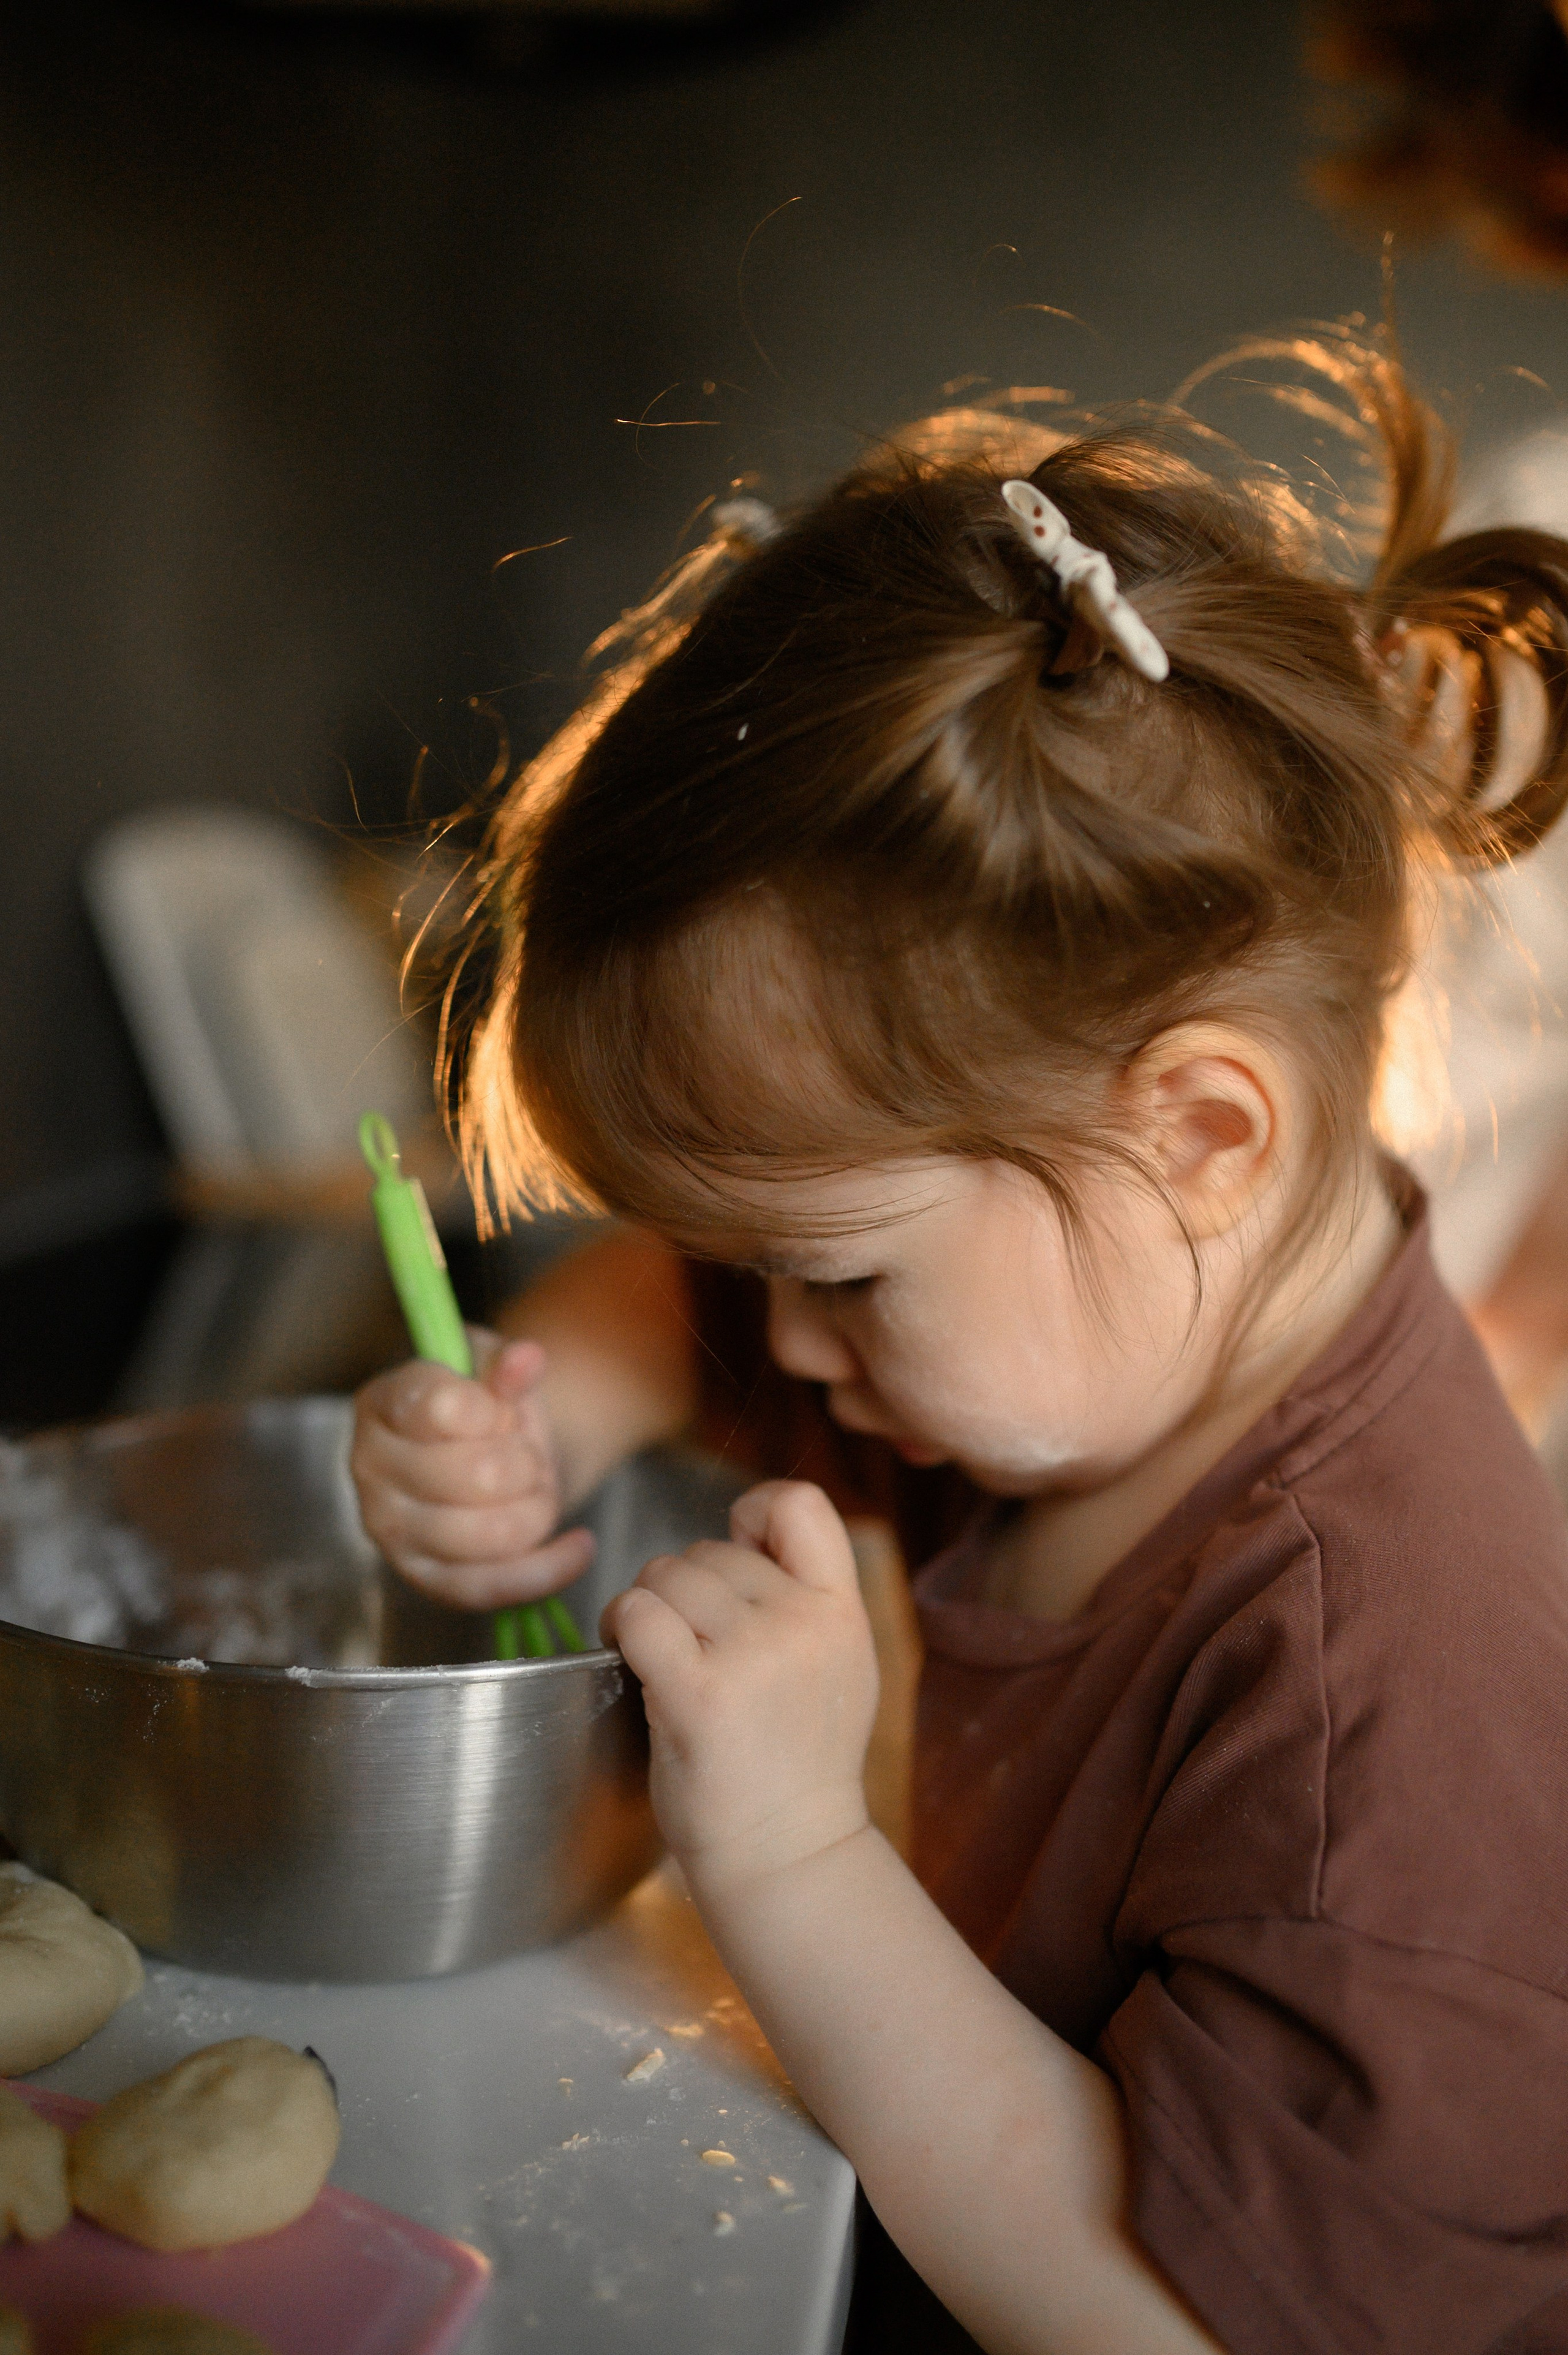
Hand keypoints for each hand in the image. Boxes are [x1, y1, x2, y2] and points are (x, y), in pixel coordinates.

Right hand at [350, 1331, 593, 1607]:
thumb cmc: (483, 1407)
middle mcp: (370, 1469)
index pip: (442, 1409)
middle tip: (523, 1454)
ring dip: (537, 1509)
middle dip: (525, 1463)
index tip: (500, 1408)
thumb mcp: (494, 1368)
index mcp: (381, 1402)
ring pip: (489, 1535)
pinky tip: (578, 1546)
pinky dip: (547, 1569)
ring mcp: (391, 1531)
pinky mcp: (424, 1579)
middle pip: (477, 1476)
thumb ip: (506, 1362)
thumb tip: (526, 1359)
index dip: (493, 1410)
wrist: (488, 1455)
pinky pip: (492, 1588)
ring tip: (536, 1488)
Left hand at [601, 1481, 878, 1896]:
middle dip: (685, 1587)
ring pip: (665, 1575)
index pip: (802, 1503)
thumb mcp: (842, 1664)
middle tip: (689, 1642)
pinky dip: (620, 1626)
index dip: (756, 1510)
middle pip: (709, 1549)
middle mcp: (801, 1623)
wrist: (787, 1854)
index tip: (737, 1552)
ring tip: (660, 1655)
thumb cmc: (799, 1763)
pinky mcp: (696, 1694)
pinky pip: (638, 1613)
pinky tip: (631, 1657)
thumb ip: (807, 1598)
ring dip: (648, 1607)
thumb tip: (748, 1533)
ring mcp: (751, 1656)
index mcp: (843, 1611)